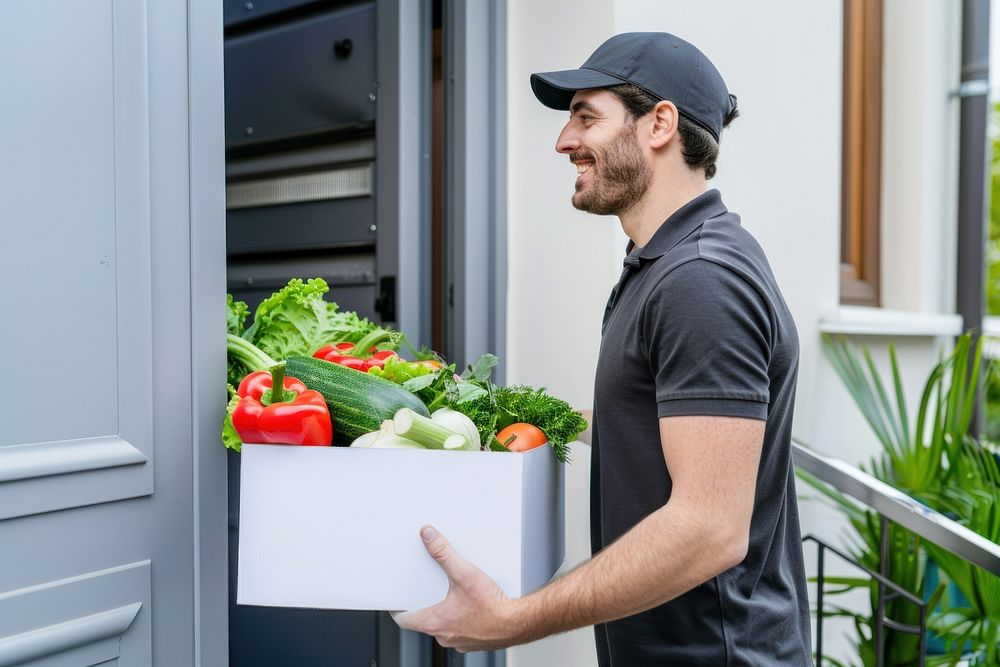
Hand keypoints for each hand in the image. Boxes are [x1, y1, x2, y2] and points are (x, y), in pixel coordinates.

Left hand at [391, 525, 521, 652]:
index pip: (405, 620)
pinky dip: (460, 619)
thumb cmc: (492, 607)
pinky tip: (471, 607)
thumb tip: (428, 537)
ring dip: (445, 613)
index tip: (396, 602)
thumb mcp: (464, 573)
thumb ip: (443, 553)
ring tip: (454, 597)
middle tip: (428, 591)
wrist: (517, 623)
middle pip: (425, 621)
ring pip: (443, 626)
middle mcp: (444, 636)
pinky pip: (460, 630)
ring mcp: (459, 641)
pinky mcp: (473, 642)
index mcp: (435, 622)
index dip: (398, 610)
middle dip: (426, 605)